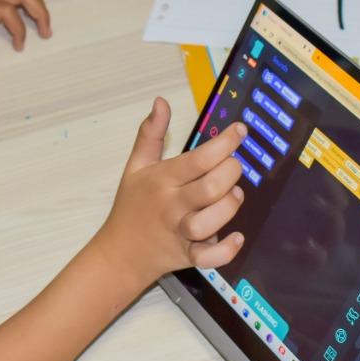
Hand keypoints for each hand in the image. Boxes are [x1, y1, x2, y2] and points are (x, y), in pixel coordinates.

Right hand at [96, 98, 245, 285]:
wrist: (119, 253)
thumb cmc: (132, 206)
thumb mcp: (136, 166)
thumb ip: (151, 133)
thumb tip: (161, 102)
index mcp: (161, 180)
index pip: (198, 158)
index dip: (225, 142)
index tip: (240, 131)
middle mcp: (172, 205)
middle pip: (209, 188)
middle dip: (231, 173)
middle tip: (233, 167)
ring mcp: (179, 232)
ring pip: (209, 222)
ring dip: (229, 206)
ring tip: (233, 195)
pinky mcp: (187, 256)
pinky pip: (208, 258)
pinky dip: (226, 250)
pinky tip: (236, 237)